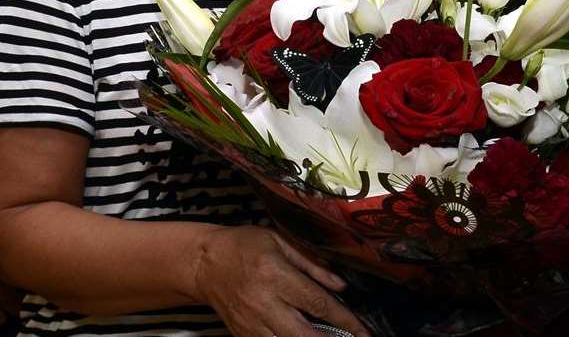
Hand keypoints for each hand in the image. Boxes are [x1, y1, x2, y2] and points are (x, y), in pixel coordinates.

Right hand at [193, 226, 370, 336]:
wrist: (204, 263)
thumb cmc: (244, 246)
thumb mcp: (278, 241)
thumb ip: (311, 264)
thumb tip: (341, 286)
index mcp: (275, 274)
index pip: (317, 303)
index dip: (345, 319)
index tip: (363, 330)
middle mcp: (264, 303)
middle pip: (305, 335)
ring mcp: (251, 324)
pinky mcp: (243, 336)